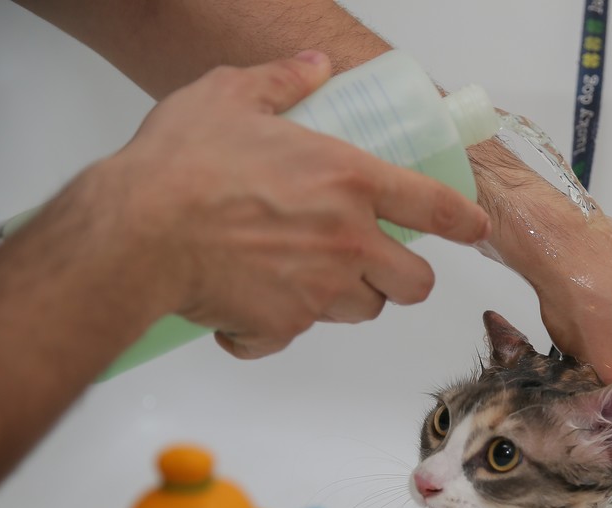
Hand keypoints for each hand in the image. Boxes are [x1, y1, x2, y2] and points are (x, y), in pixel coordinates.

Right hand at [99, 50, 490, 357]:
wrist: (137, 232)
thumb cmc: (182, 163)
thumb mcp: (231, 96)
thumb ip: (283, 82)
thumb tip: (315, 67)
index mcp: (350, 181)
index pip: (434, 205)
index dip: (464, 220)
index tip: (474, 227)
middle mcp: (349, 242)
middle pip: (416, 283)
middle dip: (404, 278)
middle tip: (379, 264)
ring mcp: (321, 291)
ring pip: (364, 311)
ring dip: (347, 299)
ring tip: (305, 276)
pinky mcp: (286, 327)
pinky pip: (294, 335)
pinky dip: (274, 328)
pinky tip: (246, 305)